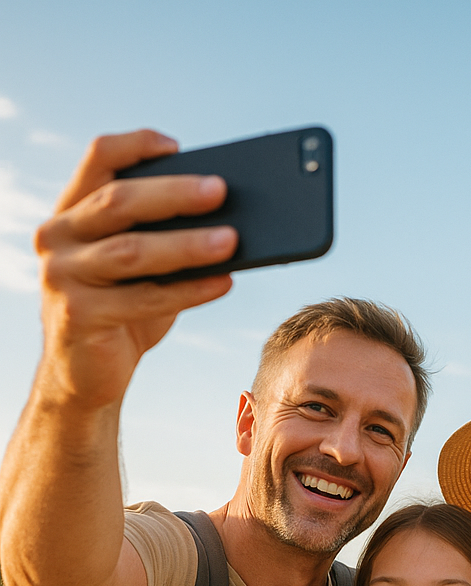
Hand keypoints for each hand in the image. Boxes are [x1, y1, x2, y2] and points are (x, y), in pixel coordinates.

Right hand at [35, 129, 236, 408]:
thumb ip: (165, 239)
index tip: (179, 146)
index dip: (138, 146)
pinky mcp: (78, 316)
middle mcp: (58, 236)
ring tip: (232, 240)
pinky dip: (190, 290)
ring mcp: (62, 276)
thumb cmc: (123, 310)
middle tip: (222, 190)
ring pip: (131, 251)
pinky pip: (144, 299)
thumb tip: (232, 220)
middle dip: (175, 194)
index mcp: (72, 211)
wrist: (88, 374)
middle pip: (118, 201)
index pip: (98, 159)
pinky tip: (224, 282)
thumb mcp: (141, 268)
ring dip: (186, 244)